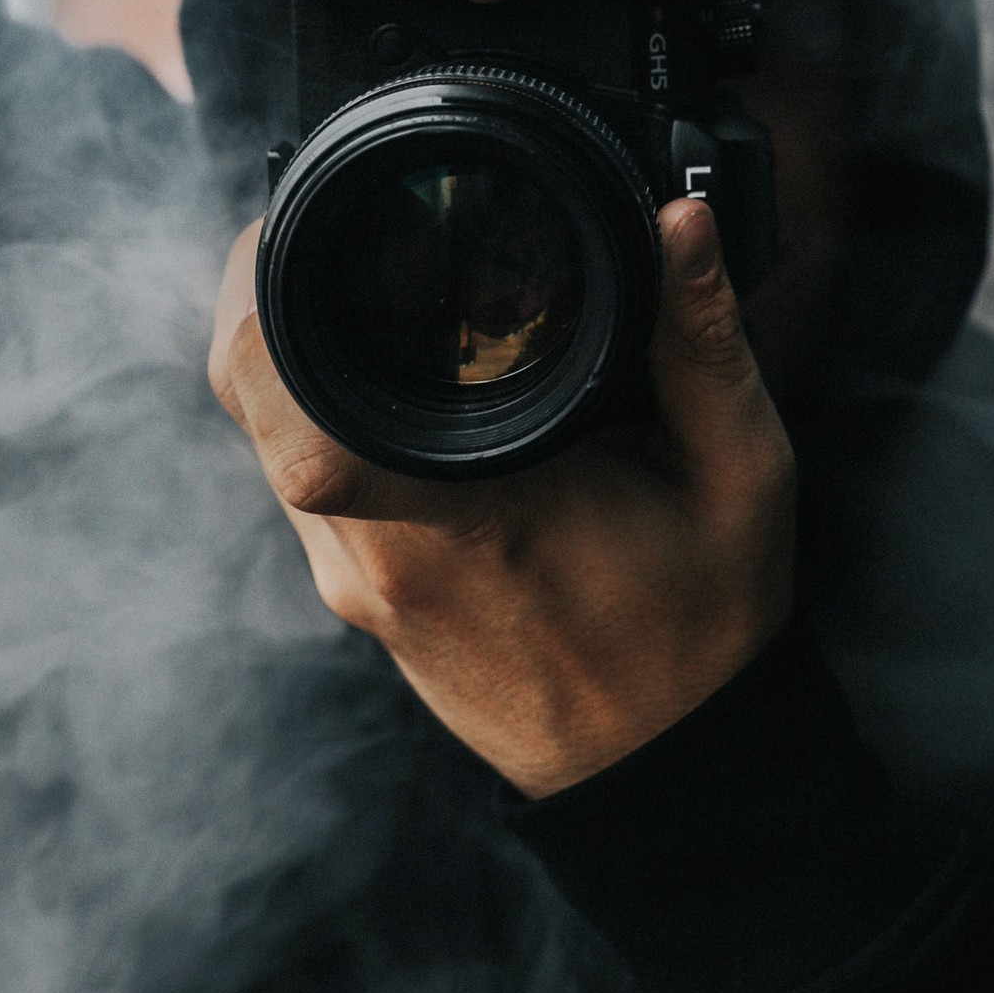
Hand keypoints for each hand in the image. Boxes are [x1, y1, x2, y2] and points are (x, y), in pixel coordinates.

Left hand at [207, 199, 795, 797]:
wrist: (667, 773)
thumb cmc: (703, 627)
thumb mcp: (739, 473)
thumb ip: (702, 342)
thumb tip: (680, 222)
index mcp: (462, 516)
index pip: (296, 414)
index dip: (259, 303)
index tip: (291, 224)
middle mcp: (381, 556)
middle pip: (254, 408)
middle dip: (266, 297)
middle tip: (322, 219)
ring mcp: (360, 588)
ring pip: (269, 445)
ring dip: (289, 357)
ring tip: (360, 282)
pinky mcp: (363, 602)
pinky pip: (303, 484)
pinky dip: (318, 415)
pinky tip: (387, 374)